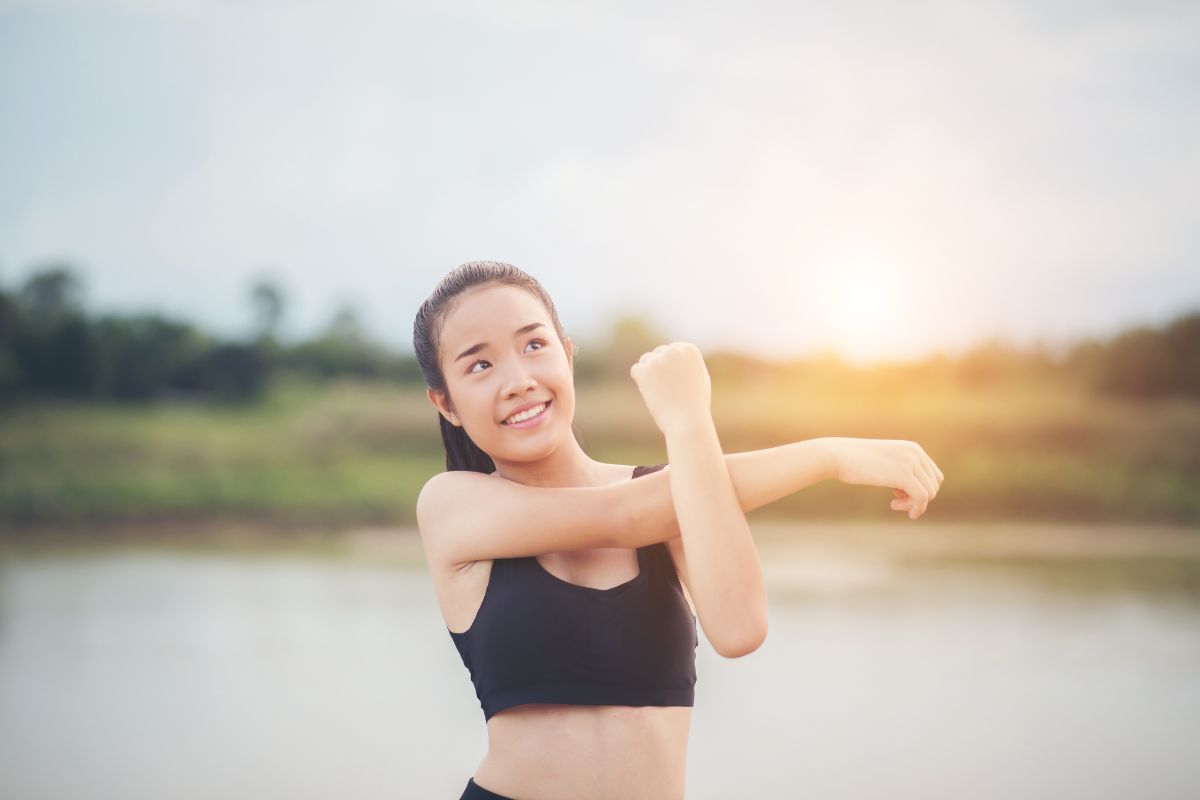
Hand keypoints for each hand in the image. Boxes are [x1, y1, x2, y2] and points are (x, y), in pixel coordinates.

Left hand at [630, 342, 712, 435]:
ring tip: (662, 392)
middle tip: (670, 391)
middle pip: (657, 354)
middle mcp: (674, 350)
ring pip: (645, 360)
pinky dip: (641, 382)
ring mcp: (658, 359)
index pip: (671, 350)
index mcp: (689, 350)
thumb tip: (678, 353)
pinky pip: (636, 370)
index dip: (671, 369)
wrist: (687, 421)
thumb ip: (689, 364)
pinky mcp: (645, 370)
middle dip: (659, 370)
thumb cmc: (695, 404)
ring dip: (649, 375)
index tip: (677, 383)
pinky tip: (653, 393)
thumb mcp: (700, 378)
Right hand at [827, 437, 943, 519]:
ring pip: (930, 493)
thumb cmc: (854, 461)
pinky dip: (915, 508)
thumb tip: (909, 490)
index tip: (899, 494)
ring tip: (894, 504)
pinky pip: (922, 497)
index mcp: (912, 448)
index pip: (933, 475)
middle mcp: (915, 452)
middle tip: (896, 501)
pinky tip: (894, 506)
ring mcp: (910, 462)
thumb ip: (899, 470)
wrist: (837, 455)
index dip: (921, 490)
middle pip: (934, 484)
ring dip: (914, 504)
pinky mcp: (903, 474)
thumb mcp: (883, 462)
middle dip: (918, 498)